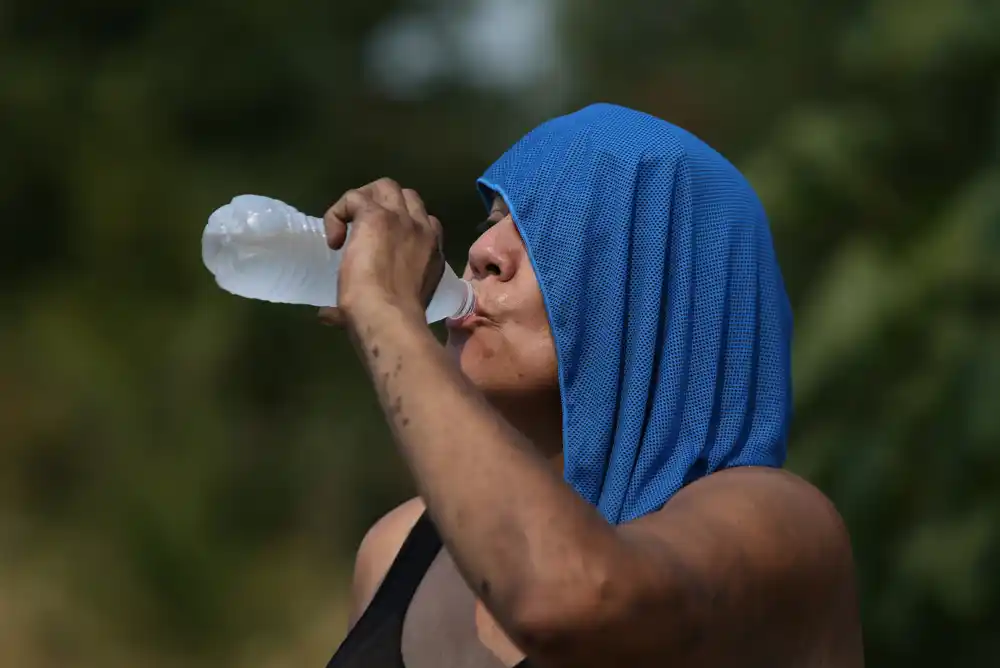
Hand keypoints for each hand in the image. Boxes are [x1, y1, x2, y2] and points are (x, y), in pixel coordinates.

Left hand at [318, 178, 444, 326]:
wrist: (388, 316)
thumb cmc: (395, 320)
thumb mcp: (397, 305)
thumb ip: (368, 302)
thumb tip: (328, 316)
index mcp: (433, 251)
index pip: (426, 222)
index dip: (403, 228)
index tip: (383, 248)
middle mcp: (422, 229)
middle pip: (406, 196)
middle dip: (385, 206)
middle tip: (362, 229)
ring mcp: (400, 219)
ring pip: (384, 186)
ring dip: (364, 200)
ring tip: (349, 226)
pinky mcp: (374, 216)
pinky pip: (353, 198)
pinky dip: (338, 214)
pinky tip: (334, 240)